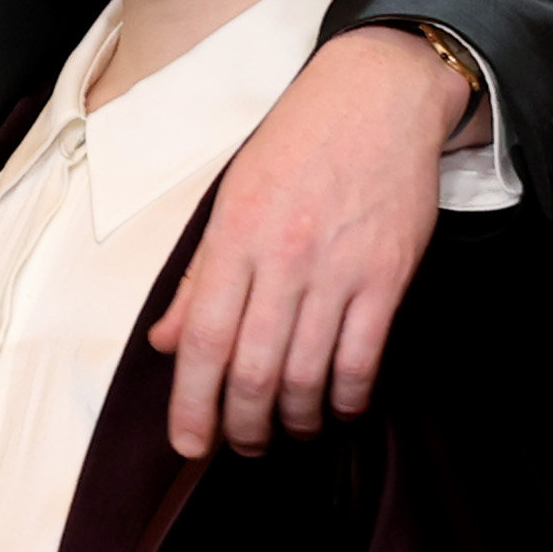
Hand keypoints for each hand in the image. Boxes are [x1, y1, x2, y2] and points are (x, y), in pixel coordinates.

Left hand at [149, 25, 462, 458]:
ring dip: (294, 420)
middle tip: (239, 450)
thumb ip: (199, 279)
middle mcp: (281, 262)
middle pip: (252, 369)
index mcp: (232, 242)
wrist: (375, 101)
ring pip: (307, 372)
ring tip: (286, 434)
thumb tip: (165, 342)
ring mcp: (337, 272)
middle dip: (242, 426)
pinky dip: (348, 396)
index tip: (188, 444)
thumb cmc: (293, 148)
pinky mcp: (387, 277)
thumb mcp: (229, 202)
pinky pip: (363, 356)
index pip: (202, 342)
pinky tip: (337, 409)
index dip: (192, 404)